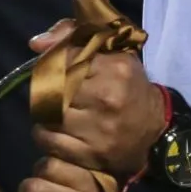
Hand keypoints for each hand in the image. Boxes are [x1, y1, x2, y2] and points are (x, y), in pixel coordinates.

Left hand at [30, 20, 165, 180]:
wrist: (155, 131)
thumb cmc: (128, 87)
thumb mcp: (112, 54)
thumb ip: (73, 36)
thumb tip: (35, 44)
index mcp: (115, 69)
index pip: (64, 58)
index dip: (55, 64)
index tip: (59, 71)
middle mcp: (107, 98)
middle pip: (53, 88)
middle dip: (48, 91)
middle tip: (55, 95)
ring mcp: (100, 130)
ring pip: (47, 116)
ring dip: (45, 115)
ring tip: (57, 114)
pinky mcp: (91, 154)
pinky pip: (50, 141)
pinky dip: (47, 137)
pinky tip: (58, 133)